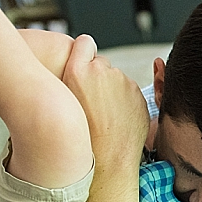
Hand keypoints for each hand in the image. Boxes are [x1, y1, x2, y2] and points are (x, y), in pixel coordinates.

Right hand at [62, 34, 147, 174]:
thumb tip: (78, 66)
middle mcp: (102, 71)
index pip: (84, 42)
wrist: (107, 159)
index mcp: (77, 71)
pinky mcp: (138, 93)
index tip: (83, 61)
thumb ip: (71, 77)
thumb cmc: (80, 135)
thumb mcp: (63, 102)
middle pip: (102, 65)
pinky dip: (125, 103)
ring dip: (112, 91)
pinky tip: (116, 120)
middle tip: (91, 102)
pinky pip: (130, 93)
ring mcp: (123, 81)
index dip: (84, 53)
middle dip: (98, 78)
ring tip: (103, 116)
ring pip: (116, 80)